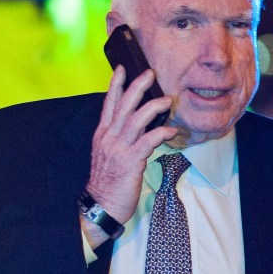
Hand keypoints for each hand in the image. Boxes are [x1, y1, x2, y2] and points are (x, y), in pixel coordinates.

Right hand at [85, 65, 176, 236]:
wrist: (101, 205)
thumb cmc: (108, 182)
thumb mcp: (109, 155)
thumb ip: (120, 138)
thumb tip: (140, 125)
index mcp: (102, 134)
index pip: (108, 104)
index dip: (115, 85)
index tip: (122, 68)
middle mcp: (108, 138)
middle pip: (123, 105)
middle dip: (137, 86)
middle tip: (150, 73)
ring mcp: (118, 148)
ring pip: (136, 119)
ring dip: (153, 106)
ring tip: (167, 100)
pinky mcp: (130, 161)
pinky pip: (148, 141)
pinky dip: (161, 133)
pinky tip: (171, 130)